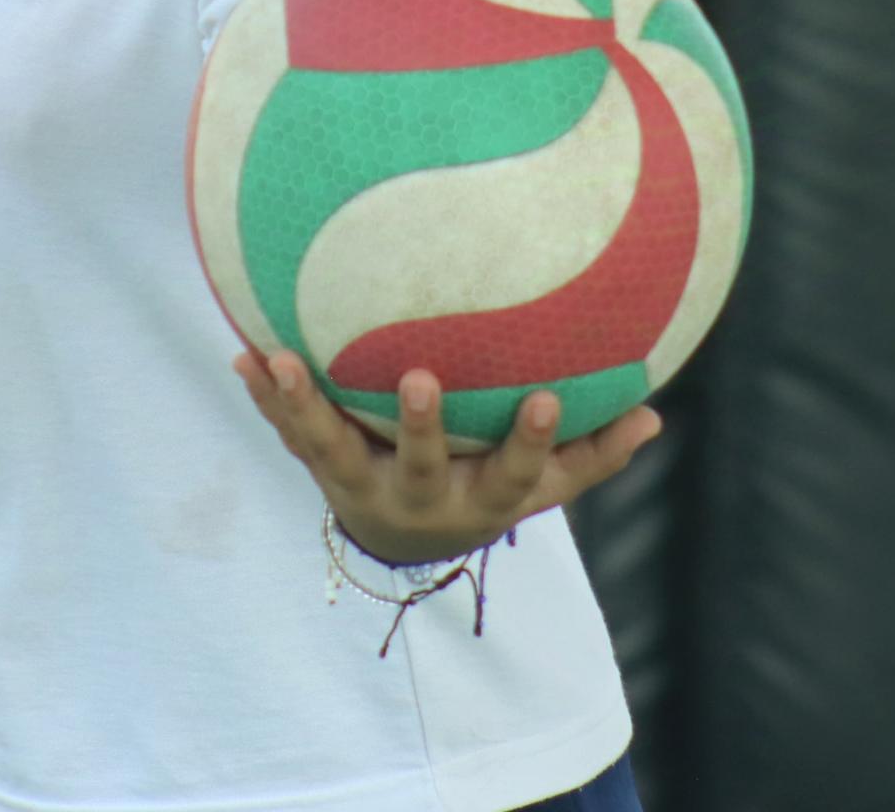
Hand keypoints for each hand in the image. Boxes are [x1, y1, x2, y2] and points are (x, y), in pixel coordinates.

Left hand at [234, 348, 660, 565]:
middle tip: (418, 377)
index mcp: (480, 498)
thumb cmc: (485, 488)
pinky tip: (240, 353)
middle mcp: (420, 497)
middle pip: (419, 466)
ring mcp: (363, 484)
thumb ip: (592, 453)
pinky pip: (287, 432)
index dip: (533, 442)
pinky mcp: (320, 467)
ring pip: (332, 448)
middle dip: (419, 425)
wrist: (404, 542)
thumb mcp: (540, 486)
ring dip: (306, 406)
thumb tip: (654, 416)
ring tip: (281, 361)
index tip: (547, 399)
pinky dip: (264, 397)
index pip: (516, 473)